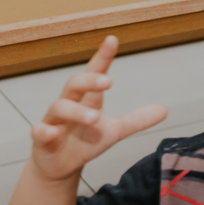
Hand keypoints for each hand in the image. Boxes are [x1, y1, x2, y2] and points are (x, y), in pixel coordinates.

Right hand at [30, 36, 166, 182]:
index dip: (102, 57)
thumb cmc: (85, 140)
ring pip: (59, 107)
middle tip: (108, 81)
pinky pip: (39, 131)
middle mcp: (69, 104)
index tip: (112, 40)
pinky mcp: (42, 139)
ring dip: (76, 111)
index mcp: (87, 99)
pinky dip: (44, 131)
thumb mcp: (116, 130)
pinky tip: (51, 132)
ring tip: (94, 118)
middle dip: (89, 80)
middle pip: (74, 84)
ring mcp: (53, 120)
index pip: (94, 73)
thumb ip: (137, 119)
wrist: (61, 165)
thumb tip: (164, 110)